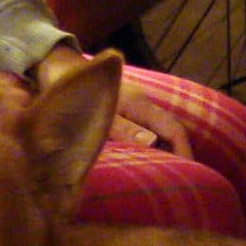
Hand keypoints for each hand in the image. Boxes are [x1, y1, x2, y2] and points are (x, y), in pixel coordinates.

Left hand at [30, 45, 193, 159]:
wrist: (54, 66)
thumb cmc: (71, 88)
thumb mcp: (97, 112)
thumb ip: (124, 128)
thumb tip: (152, 143)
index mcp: (140, 104)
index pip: (174, 130)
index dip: (185, 151)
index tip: (191, 173)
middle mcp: (141, 103)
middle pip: (169, 131)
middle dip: (178, 154)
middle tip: (180, 180)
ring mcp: (132, 105)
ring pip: (156, 130)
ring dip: (163, 150)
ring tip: (164, 174)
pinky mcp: (121, 108)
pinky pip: (143, 129)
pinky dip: (149, 145)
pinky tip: (142, 159)